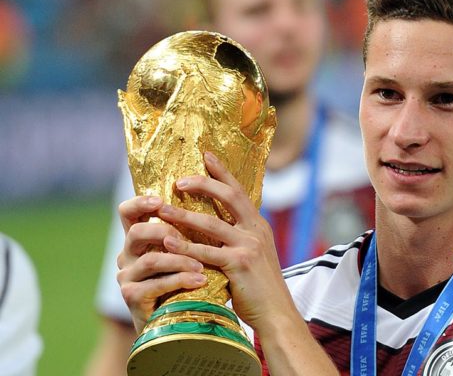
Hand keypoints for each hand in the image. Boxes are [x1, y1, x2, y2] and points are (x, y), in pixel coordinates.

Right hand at [115, 196, 206, 332]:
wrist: (175, 320)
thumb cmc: (185, 280)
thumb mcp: (185, 252)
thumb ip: (188, 232)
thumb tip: (218, 201)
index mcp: (138, 239)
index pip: (127, 212)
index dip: (140, 202)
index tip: (161, 200)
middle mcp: (127, 255)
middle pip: (136, 232)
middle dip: (165, 231)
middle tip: (188, 238)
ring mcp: (127, 277)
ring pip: (150, 260)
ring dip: (180, 260)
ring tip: (202, 265)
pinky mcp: (132, 297)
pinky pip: (157, 284)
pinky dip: (181, 280)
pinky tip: (200, 280)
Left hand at [156, 152, 295, 334]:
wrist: (276, 313)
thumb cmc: (260, 288)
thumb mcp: (255, 256)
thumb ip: (238, 239)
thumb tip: (215, 228)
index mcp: (259, 226)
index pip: (239, 191)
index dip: (222, 172)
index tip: (206, 154)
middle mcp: (256, 231)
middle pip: (228, 196)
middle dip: (202, 184)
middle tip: (178, 180)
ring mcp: (248, 247)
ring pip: (211, 223)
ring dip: (183, 215)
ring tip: (161, 209)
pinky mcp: (238, 265)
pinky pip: (206, 252)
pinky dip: (184, 246)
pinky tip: (167, 242)